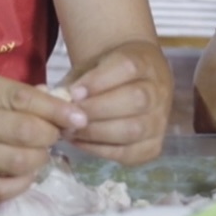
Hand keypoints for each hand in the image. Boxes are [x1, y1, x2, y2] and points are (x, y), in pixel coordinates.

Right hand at [0, 67, 86, 201]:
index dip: (57, 110)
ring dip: (39, 159)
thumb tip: (59, 104)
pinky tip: (22, 173)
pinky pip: (0, 189)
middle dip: (51, 136)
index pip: (24, 100)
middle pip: (27, 133)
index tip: (78, 117)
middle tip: (53, 135)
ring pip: (18, 163)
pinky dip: (21, 183)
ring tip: (37, 152)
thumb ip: (9, 93)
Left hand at [64, 42, 169, 164]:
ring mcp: (160, 121)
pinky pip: (129, 153)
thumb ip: (76, 81)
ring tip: (70, 130)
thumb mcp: (91, 66)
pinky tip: (80, 141)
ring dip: (97, 132)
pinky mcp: (153, 146)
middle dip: (97, 110)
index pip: (127, 68)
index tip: (74, 92)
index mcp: (145, 62)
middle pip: (135, 100)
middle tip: (69, 115)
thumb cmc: (107, 73)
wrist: (133, 83)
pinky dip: (100, 150)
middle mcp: (159, 92)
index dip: (98, 82)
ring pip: (134, 129)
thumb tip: (54, 99)